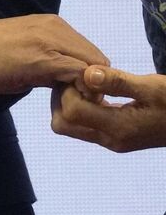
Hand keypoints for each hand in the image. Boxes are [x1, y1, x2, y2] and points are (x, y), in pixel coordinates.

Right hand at [0, 15, 108, 94]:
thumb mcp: (22, 55)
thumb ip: (47, 63)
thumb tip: (65, 81)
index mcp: (52, 26)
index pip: (91, 54)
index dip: (88, 77)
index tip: (71, 94)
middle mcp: (57, 28)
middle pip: (99, 60)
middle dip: (92, 85)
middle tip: (70, 102)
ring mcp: (52, 41)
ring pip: (94, 68)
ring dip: (86, 90)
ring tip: (64, 103)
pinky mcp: (44, 58)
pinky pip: (79, 75)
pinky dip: (78, 93)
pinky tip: (58, 103)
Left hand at [50, 66, 165, 152]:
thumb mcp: (152, 87)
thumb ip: (118, 82)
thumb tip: (86, 73)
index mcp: (119, 128)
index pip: (71, 111)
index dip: (69, 90)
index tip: (84, 74)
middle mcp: (111, 139)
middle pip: (62, 124)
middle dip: (61, 98)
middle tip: (79, 79)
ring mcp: (112, 141)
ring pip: (69, 126)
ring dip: (70, 103)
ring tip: (89, 85)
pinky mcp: (114, 137)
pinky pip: (83, 125)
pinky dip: (81, 108)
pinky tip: (97, 92)